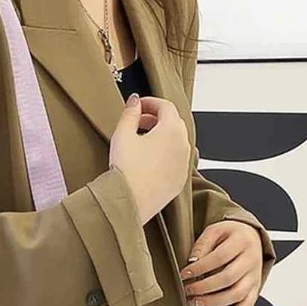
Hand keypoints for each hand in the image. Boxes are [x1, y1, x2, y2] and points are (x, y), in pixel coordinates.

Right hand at [109, 94, 190, 225]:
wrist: (129, 203)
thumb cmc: (127, 171)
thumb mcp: (122, 134)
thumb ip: (130, 113)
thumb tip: (134, 102)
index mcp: (172, 129)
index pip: (165, 106)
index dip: (150, 102)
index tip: (138, 106)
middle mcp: (183, 145)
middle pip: (173, 123)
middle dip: (155, 119)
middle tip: (137, 123)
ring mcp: (184, 165)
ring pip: (175, 143)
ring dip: (160, 138)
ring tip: (140, 143)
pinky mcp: (179, 181)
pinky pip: (174, 162)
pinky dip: (164, 157)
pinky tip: (147, 163)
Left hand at [180, 220, 263, 305]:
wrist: (251, 237)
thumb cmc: (231, 235)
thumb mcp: (215, 230)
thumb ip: (203, 244)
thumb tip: (192, 261)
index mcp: (242, 242)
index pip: (220, 257)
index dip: (200, 268)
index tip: (184, 274)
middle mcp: (251, 259)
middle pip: (228, 278)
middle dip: (203, 287)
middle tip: (187, 290)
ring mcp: (254, 275)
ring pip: (237, 294)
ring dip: (213, 302)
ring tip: (195, 302)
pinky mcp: (255, 287)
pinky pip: (247, 304)